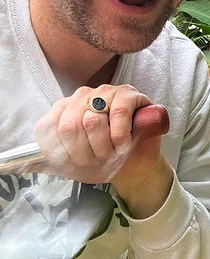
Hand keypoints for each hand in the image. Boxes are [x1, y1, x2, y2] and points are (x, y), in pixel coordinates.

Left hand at [34, 84, 171, 217]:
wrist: (136, 162)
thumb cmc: (103, 159)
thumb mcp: (71, 165)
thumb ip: (45, 162)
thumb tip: (24, 166)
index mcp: (62, 111)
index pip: (48, 130)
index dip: (63, 154)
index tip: (77, 163)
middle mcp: (81, 97)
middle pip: (69, 126)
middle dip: (85, 153)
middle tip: (99, 159)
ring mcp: (105, 92)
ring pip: (92, 119)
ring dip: (104, 146)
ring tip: (113, 151)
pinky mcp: (128, 94)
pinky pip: (118, 113)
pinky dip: (120, 135)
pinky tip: (124, 143)